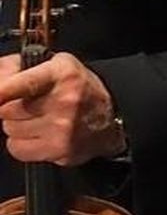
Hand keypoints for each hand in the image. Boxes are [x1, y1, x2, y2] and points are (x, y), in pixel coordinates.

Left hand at [0, 53, 125, 165]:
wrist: (109, 119)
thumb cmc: (79, 89)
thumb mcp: (57, 65)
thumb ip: (21, 66)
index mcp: (63, 74)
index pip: (27, 83)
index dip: (4, 89)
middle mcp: (64, 100)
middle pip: (7, 108)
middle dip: (10, 106)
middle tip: (29, 102)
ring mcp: (61, 128)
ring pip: (9, 128)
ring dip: (16, 124)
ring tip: (38, 118)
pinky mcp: (57, 150)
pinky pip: (16, 148)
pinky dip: (21, 143)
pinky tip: (38, 134)